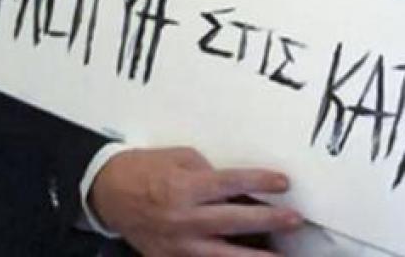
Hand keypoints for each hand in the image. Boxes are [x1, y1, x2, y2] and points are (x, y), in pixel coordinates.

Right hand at [89, 147, 301, 255]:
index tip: (283, 182)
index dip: (260, 183)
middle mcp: (184, 218)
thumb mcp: (179, 157)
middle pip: (234, 221)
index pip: (232, 184)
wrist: (109, 192)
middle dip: (268, 221)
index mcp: (186, 187)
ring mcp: (178, 245)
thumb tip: (237, 187)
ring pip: (223, 256)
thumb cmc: (146, 168)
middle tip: (294, 219)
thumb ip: (209, 172)